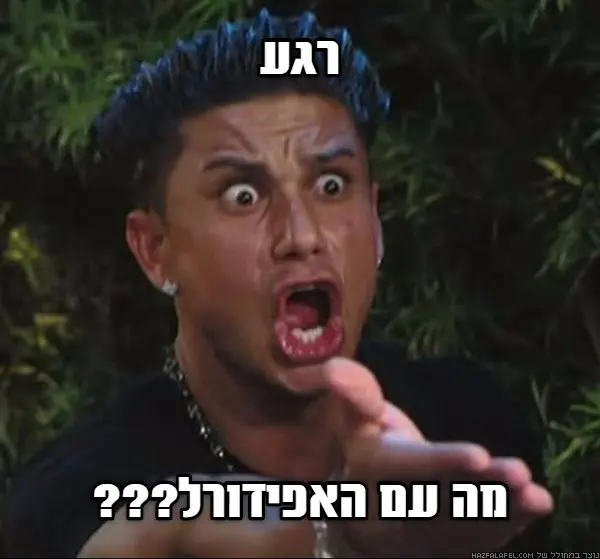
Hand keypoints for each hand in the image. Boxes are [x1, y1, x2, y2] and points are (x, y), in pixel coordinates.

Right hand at [323, 358, 553, 557]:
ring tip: (536, 497)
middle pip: (442, 500)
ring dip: (502, 511)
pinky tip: (533, 508)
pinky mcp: (441, 549)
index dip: (442, 462)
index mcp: (372, 470)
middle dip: (482, 489)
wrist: (363, 517)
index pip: (408, 467)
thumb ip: (353, 393)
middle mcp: (394, 509)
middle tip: (519, 474)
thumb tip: (332, 367)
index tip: (479, 456)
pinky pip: (475, 542)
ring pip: (463, 527)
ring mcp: (419, 537)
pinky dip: (506, 525)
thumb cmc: (366, 452)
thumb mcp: (354, 420)